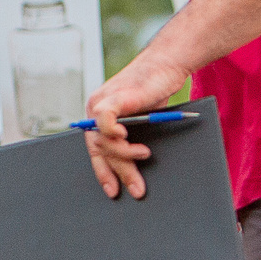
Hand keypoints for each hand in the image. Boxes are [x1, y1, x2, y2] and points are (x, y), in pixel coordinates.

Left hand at [83, 52, 191, 199]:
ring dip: (125, 154)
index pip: (95, 152)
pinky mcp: (112, 98)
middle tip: (137, 187)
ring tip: (144, 155)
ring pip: (104, 141)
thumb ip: (130, 139)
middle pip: (101, 150)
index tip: (114, 192)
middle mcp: (94, 110)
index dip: (104, 173)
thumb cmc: (155, 92)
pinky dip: (113, 133)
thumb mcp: (141, 122)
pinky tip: (126, 138)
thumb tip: (132, 172)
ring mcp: (100, 103)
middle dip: (121, 171)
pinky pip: (104, 122)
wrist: (166, 66)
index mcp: (97, 117)